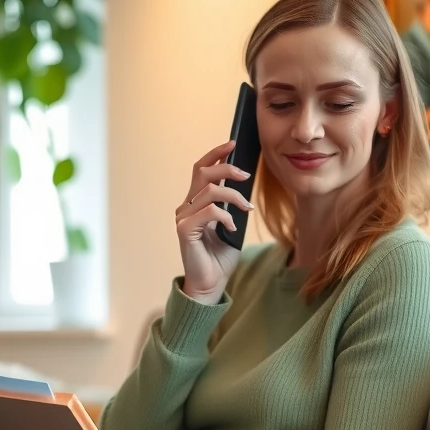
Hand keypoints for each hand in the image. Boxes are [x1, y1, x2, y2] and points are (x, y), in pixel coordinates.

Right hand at [176, 141, 252, 304]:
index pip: (201, 170)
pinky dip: (225, 216)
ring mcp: (183, 218)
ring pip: (209, 191)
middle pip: (202, 172)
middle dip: (226, 168)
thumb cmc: (219, 259)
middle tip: (245, 175)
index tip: (233, 144)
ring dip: (233, 196)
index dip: (215, 154)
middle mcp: (186, 207)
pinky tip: (232, 226)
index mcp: (195, 204)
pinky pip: (209, 212)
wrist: (210, 285)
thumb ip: (232, 207)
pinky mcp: (185, 230)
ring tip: (245, 208)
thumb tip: (244, 186)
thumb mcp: (232, 227)